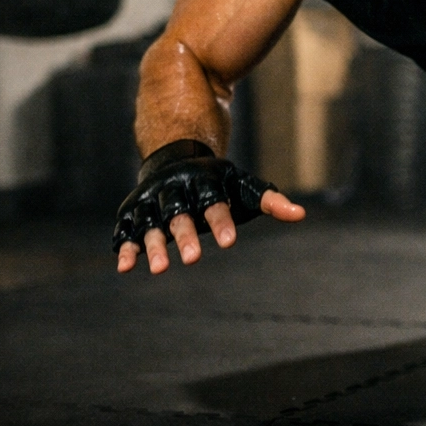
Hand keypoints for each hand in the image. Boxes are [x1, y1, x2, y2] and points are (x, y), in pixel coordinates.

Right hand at [113, 140, 304, 274]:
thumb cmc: (217, 182)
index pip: (213, 202)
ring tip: (161, 269)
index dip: (221, 221)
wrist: (175, 156)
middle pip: (180, 213)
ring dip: (154, 246)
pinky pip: (126, 230)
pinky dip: (126, 248)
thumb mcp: (243, 186)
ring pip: (152, 223)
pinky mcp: (133, 212)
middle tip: (194, 260)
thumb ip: (270, 201)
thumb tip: (300, 215)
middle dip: (186, 236)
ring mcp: (151, 201)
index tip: (230, 243)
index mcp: (203, 181)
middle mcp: (175, 189)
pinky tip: (125, 268)